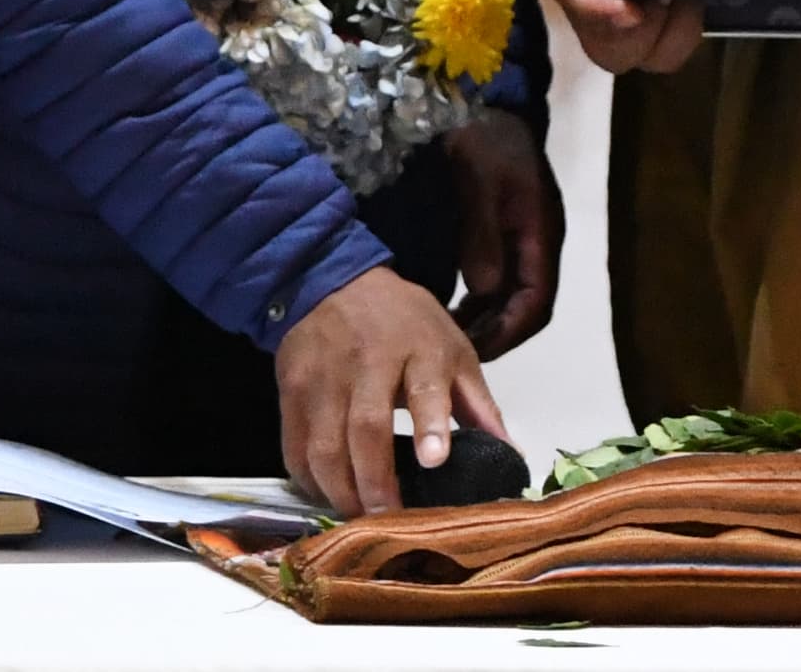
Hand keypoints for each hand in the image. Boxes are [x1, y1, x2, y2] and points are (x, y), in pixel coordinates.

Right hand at [275, 265, 504, 516]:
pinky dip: (309, 481)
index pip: (425, 388)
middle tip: (388, 519)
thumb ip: (478, 405)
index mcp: (419, 348)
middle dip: (376, 481)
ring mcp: (323, 376)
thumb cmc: (402, 322)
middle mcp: (368, 361)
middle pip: (366, 428)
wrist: (333, 281)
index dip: (429, 425)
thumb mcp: (451, 348)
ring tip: (360, 518)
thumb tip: (510, 455)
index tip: (435, 459)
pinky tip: (328, 497)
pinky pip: (294, 448)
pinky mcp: (290, 390)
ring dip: (341, 491)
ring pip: (324, 446)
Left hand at [444, 108, 563, 358]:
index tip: (473, 352)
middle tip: (454, 352)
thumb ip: (481, 234)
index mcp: (540, 233)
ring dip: (486, 321)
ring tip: (448, 336)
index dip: (509, 332)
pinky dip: (479, 301)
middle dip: (495, 334)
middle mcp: (538, 242)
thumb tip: (483, 289)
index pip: (537, 302)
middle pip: (527, 306)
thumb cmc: (484, 139)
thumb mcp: (479, 181)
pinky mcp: (506, 232)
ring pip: (513, 296)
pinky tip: (450, 308)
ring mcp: (524, 238)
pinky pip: (499, 279)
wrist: (486, 103)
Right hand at [532, 0, 703, 75]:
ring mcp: (631, 28)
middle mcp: (597, 14)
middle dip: (641, 33)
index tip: (630, 10)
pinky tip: (689, 0)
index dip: (603, 17)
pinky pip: (671, 51)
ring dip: (669, 30)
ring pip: (646, 57)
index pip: (581, 13)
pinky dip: (684, 30)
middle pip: (611, 52)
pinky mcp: (662, 31)